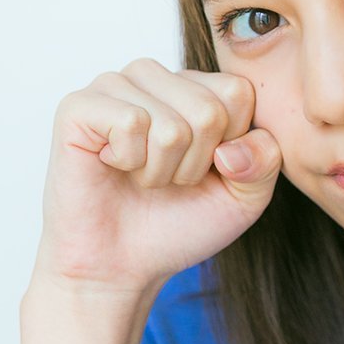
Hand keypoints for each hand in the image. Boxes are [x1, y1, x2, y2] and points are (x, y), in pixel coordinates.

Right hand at [30, 57, 281, 301]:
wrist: (120, 267)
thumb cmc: (180, 225)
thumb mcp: (244, 198)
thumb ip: (264, 162)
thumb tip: (231, 147)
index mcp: (196, 85)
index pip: (240, 91)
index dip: (230, 147)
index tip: (204, 170)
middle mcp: (156, 76)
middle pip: (209, 110)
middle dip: (194, 165)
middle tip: (167, 179)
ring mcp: (116, 85)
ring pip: (171, 123)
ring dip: (161, 170)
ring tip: (140, 175)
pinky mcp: (79, 105)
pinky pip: (130, 122)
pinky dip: (130, 162)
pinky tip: (112, 166)